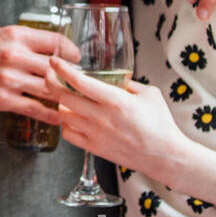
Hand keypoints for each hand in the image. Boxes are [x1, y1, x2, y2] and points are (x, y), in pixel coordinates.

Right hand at [0, 25, 79, 124]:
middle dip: (71, 75)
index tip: (76, 57)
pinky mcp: (3, 99)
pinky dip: (51, 114)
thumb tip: (48, 47)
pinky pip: (35, 108)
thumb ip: (21, 39)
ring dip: (64, 95)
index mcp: (14, 35)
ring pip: (49, 88)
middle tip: (78, 80)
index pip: (56, 41)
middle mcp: (14, 55)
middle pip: (56, 66)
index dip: (72, 51)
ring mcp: (9, 79)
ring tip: (73, 99)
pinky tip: (61, 117)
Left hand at [45, 56, 189, 185]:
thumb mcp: (149, 94)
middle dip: (52, 83)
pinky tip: (73, 119)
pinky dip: (66, 124)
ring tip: (65, 97)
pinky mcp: (94, 148)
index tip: (54, 61)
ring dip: (60, 104)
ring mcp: (95, 134)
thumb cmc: (160, 124)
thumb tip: (116, 77)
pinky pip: (68, 134)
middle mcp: (101, 117)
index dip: (62, 69)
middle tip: (52, 76)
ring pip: (63, 115)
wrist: (164, 155)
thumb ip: (129, 83)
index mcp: (115, 100)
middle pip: (63, 97)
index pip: (79, 82)